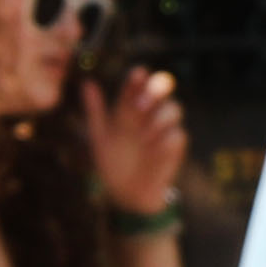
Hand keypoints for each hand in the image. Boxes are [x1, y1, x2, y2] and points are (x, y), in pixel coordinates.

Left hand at [84, 64, 192, 217]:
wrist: (124, 193)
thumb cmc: (113, 162)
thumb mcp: (100, 136)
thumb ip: (95, 111)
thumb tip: (87, 83)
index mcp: (131, 108)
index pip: (137, 86)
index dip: (138, 79)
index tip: (138, 73)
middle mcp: (150, 115)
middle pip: (162, 92)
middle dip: (155, 92)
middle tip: (140, 104)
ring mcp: (163, 131)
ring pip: (174, 110)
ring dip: (160, 117)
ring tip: (143, 136)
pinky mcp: (174, 149)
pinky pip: (178, 136)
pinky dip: (166, 139)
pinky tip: (153, 147)